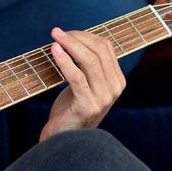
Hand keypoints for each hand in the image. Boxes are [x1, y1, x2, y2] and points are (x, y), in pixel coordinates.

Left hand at [40, 27, 126, 141]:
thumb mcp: (85, 84)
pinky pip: (76, 76)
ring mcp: (104, 98)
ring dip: (70, 45)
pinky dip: (64, 61)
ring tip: (54, 38)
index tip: (66, 33)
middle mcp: (114, 88)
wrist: (64, 139)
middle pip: (98, 51)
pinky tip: (54, 51)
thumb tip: (74, 36)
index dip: (85, 36)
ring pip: (89, 61)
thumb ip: (87, 65)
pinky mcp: (88, 105)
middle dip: (76, 38)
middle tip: (56, 32)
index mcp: (117, 80)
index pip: (106, 47)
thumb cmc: (71, 108)